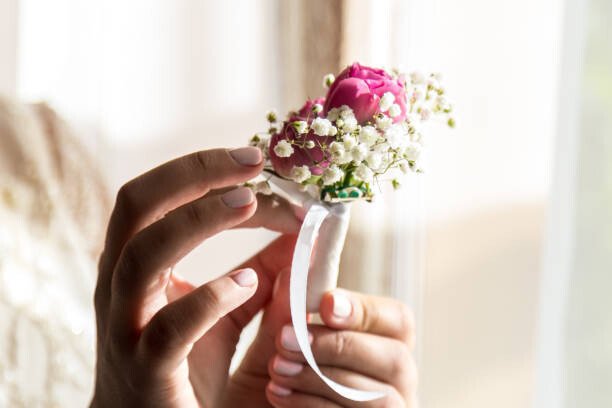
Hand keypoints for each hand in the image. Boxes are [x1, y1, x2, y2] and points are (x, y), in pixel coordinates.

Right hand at [91, 147, 300, 406]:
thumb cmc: (184, 367)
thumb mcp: (224, 311)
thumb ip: (260, 274)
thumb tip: (303, 237)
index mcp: (137, 265)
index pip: (158, 198)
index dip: (205, 172)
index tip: (259, 165)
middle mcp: (121, 287)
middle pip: (135, 206)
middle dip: (192, 174)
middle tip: (252, 162)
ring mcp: (128, 328)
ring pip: (143, 257)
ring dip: (197, 221)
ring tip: (250, 203)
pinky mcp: (147, 370)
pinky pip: (169, 328)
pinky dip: (210, 298)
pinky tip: (248, 283)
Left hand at [227, 270, 417, 407]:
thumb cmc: (264, 387)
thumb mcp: (273, 343)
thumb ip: (284, 306)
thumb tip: (292, 256)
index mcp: (381, 345)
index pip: (397, 319)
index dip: (363, 309)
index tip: (323, 304)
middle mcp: (394, 380)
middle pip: (396, 356)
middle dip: (338, 345)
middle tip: (286, 338)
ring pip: (378, 396)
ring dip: (320, 377)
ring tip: (275, 368)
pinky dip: (314, 406)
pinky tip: (278, 395)